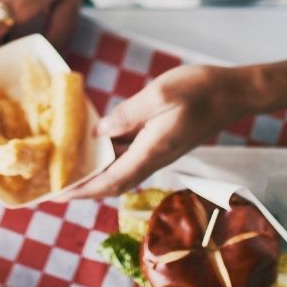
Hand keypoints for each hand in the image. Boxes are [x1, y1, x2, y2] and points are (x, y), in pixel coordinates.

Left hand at [63, 64, 250, 198]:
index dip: (84, 190)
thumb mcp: (160, 94)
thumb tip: (99, 133)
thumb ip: (127, 115)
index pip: (111, 180)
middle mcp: (153, 157)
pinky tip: (94, 141)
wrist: (233, 93)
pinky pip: (129, 154)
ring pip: (120, 169)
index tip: (59, 196)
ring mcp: (158, 150)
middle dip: (83, 186)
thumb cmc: (200, 90)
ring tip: (66, 165)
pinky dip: (109, 153)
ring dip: (95, 171)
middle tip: (53, 183)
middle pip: (112, 181)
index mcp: (151, 150)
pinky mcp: (160, 141)